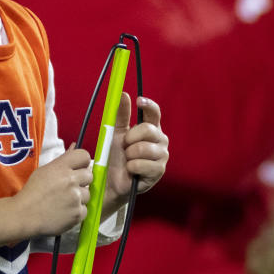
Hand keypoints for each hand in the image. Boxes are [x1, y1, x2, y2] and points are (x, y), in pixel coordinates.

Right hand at [0, 147, 92, 245]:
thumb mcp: (44, 170)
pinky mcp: (77, 214)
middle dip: (81, 181)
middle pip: (89, 175)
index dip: (82, 163)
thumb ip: (63, 159)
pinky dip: (76, 212)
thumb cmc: (32, 192)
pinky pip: (84, 210)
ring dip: (79, 198)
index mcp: (61, 167)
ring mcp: (75, 198)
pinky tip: (64, 212)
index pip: (84, 156)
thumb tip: (74, 145)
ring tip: (64, 202)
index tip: (77, 169)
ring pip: (87, 194)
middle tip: (69, 188)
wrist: (24, 215)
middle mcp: (70, 180)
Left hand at [104, 93, 168, 208]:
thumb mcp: (116, 132)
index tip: (138, 101)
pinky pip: (141, 164)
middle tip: (125, 146)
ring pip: (143, 148)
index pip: (154, 113)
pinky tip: (131, 170)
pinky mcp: (159, 171)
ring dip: (129, 155)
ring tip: (128, 160)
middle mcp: (160, 140)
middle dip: (130, 138)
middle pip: (148, 129)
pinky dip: (131, 167)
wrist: (112, 179)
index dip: (148, 105)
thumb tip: (123, 94)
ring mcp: (162, 156)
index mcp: (151, 128)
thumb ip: (121, 114)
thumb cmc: (116, 155)